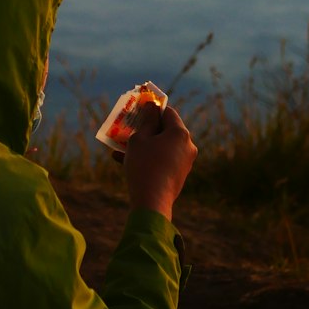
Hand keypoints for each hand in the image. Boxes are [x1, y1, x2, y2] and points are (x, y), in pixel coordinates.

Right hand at [123, 103, 196, 220]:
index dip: (153, 109)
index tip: (139, 110)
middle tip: (129, 128)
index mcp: (180, 133)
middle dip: (147, 128)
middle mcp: (188, 145)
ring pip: (162, 146)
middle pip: (166, 130)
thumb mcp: (140, 138)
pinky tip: (125, 161)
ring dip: (145, 144)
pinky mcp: (179, 175)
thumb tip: (152, 106)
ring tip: (121, 147)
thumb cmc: (144, 164)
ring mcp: (185, 162)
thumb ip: (147, 120)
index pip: (168, 112)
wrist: (152, 202)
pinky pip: (163, 159)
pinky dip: (149, 157)